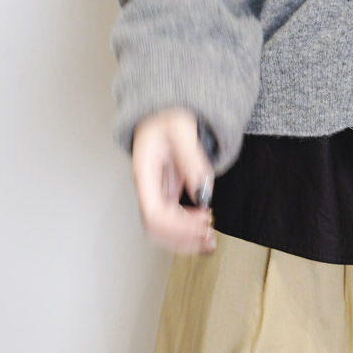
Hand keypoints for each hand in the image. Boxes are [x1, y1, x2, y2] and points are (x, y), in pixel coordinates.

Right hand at [130, 107, 216, 254]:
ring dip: (183, 240)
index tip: (202, 221)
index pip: (154, 212)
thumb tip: (201, 190)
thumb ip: (192, 159)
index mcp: (144, 171)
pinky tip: (202, 230)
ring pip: (161, 229)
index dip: (178, 225)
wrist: (162, 111)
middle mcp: (146, 186)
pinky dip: (185, 231)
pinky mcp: (165, 193)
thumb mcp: (181, 127)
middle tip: (208, 237)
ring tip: (209, 240)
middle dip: (181, 238)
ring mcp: (154, 191)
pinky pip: (170, 220)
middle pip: (154, 227)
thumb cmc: (166, 115)